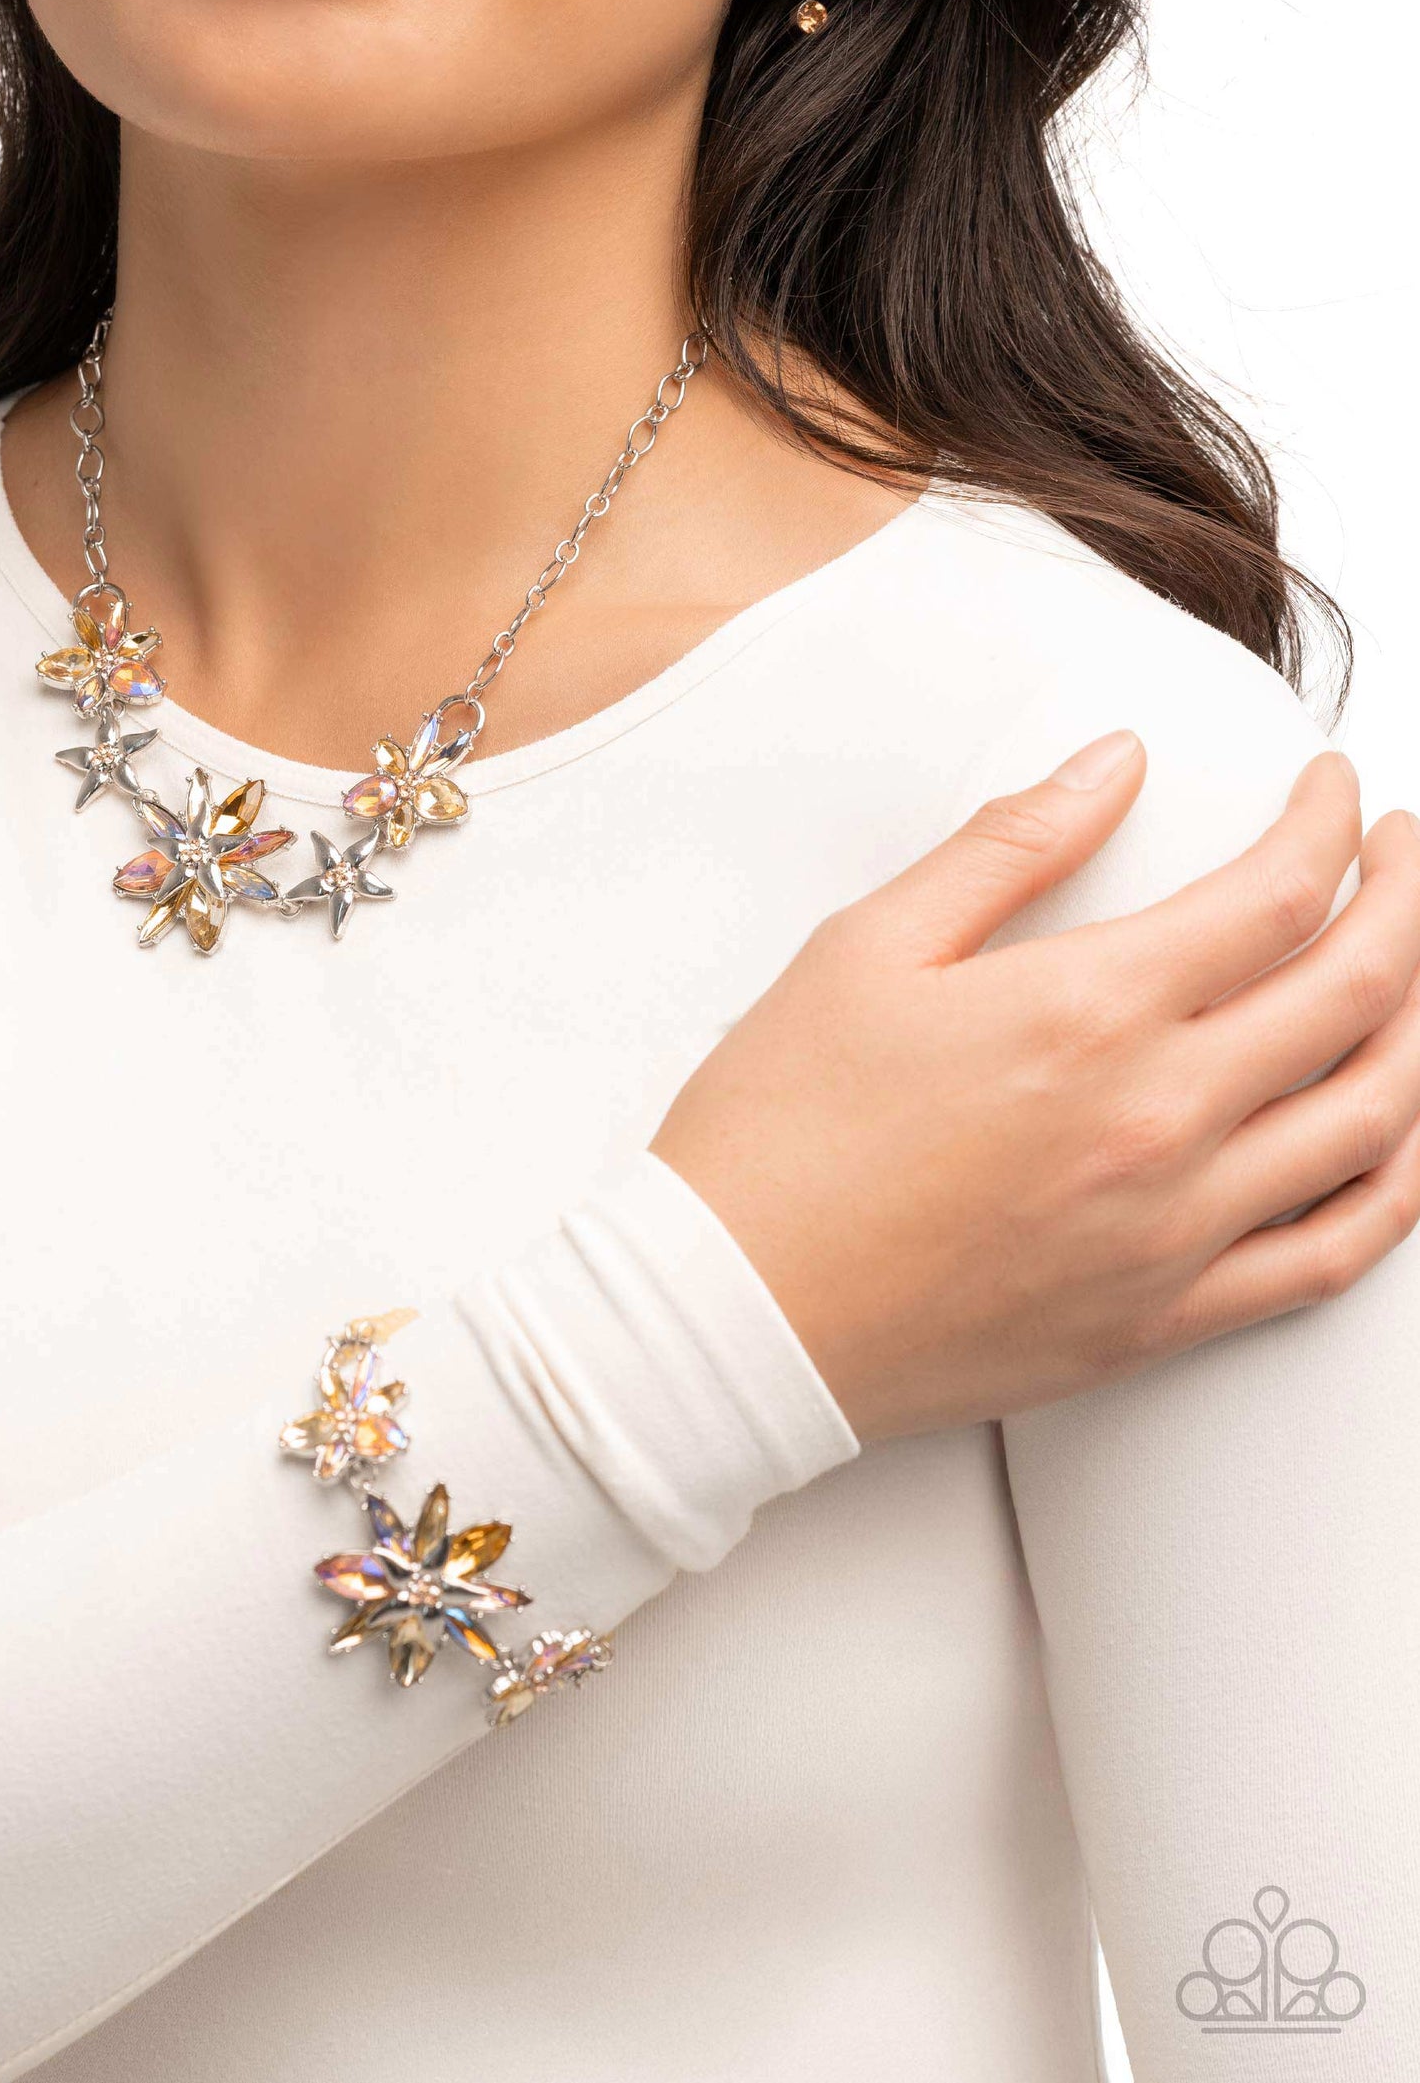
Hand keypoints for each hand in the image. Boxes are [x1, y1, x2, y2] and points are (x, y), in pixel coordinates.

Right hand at [651, 734, 1419, 1442]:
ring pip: (1377, 1119)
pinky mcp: (1165, 1318)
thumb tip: (1114, 764)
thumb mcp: (868, 948)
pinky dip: (1398, 1186)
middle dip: (1408, 900)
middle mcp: (1160, 1121)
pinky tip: (1401, 1138)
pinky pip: (1335, 1255)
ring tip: (1412, 974)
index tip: (1335, 791)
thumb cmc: (780, 1136)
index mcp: (1088, 1013)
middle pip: (1361, 991)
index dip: (1331, 825)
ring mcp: (1176, 1230)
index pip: (1280, 894)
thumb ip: (1009, 845)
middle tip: (1401, 854)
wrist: (732, 1316)